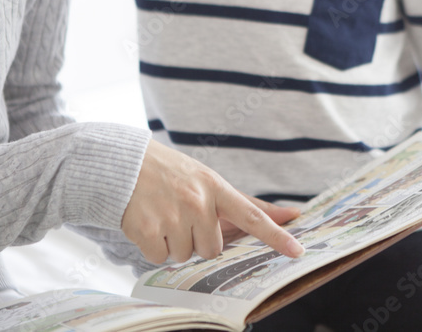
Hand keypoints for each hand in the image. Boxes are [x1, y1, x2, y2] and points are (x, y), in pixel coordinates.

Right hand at [121, 141, 304, 263]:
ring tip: (162, 215)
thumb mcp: (210, 181)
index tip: (298, 251)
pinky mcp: (147, 229)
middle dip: (196, 239)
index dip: (276, 235)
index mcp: (215, 187)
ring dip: (173, 243)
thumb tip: (292, 214)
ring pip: (184, 256)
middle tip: (181, 216)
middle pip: (212, 249)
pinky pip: (159, 258)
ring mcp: (171, 215)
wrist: (124, 163)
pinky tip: (147, 223)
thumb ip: (249, 204)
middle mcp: (196, 201)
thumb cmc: (173, 174)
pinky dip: (152, 247)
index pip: (252, 216)